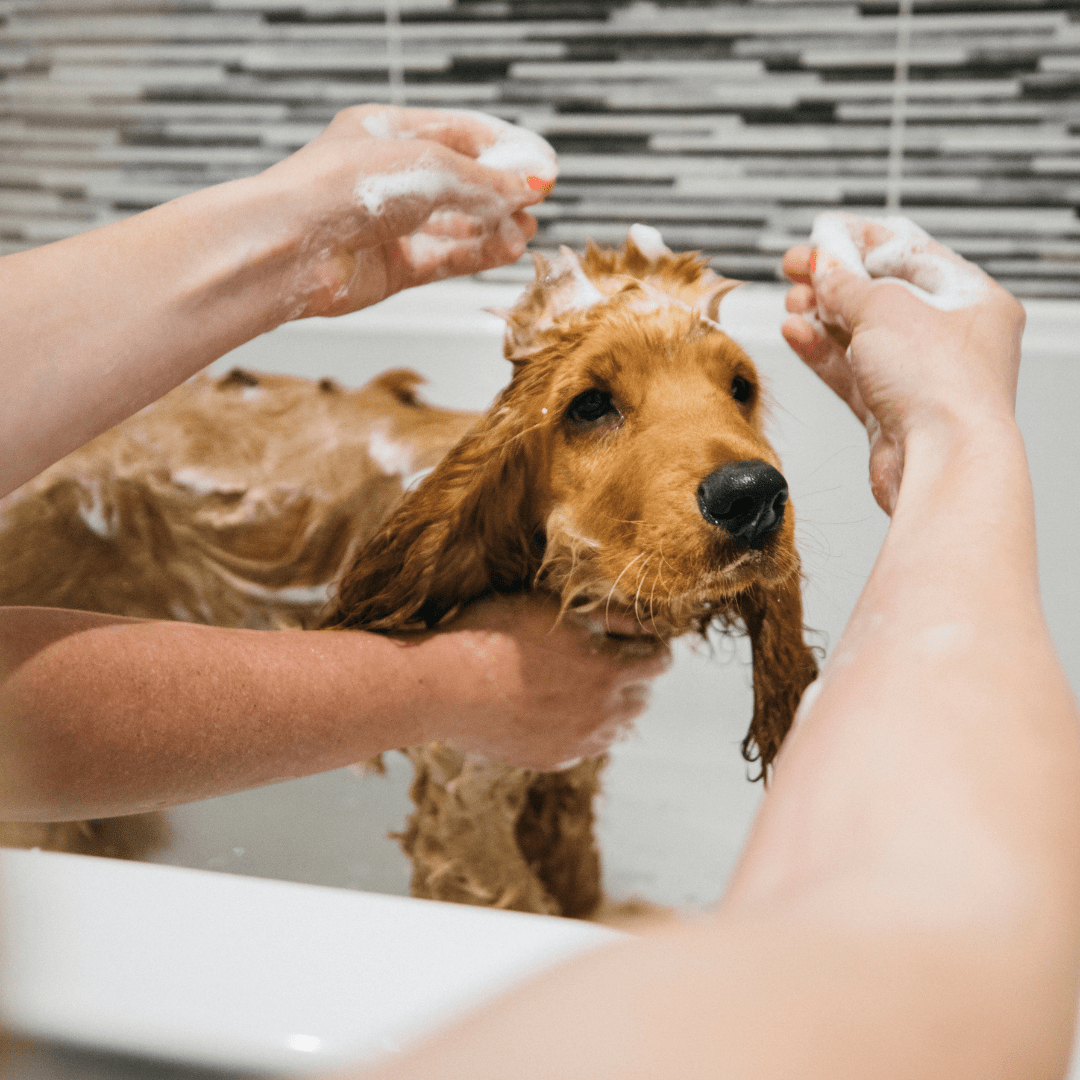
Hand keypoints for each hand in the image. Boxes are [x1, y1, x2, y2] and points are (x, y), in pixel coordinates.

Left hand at [258, 105, 556, 319]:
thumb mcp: (429, 167)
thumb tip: (534, 184)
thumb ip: (486, 180)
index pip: (458, 133)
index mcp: (386, 133)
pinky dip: (477, 254)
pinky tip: (507, 251)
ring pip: (455, 224)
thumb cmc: (340, 189)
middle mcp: (387, 178)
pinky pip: (444, 257)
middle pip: (460, 182)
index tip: (540, 165)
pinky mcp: (391, 267)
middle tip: (535, 201)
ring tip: (525, 231)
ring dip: (494, 227)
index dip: (503, 149)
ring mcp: (389, 225)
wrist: (289, 248)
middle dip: (501, 192)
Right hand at [422, 593, 670, 770]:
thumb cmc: (496, 633)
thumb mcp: (557, 607)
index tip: (633, 635)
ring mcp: (579, 743)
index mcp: (611, 670)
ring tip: (575, 684)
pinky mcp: (553, 760)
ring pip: (617, 727)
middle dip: (632, 676)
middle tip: (601, 656)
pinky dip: (579, 728)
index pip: (660, 660)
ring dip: (609, 706)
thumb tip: (648, 622)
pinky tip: (551, 708)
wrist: (443, 686)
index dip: (649, 642)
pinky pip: (584, 746)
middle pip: (643, 697)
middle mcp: (604, 714)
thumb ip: (611, 615)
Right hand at [781, 212, 1025, 513]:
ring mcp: (921, 376)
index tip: (825, 234)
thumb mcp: (886, 309)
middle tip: (797, 267)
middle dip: (834, 282)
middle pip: (882, 296)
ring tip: (791, 302)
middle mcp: (952, 338)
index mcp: (973, 300)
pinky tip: (796, 334)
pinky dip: (822, 353)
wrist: (940, 461)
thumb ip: (847, 285)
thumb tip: (826, 267)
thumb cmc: (941, 386)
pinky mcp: (892, 411)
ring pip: (862, 336)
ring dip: (822, 317)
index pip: (911, 255)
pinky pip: (851, 372)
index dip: (862, 241)